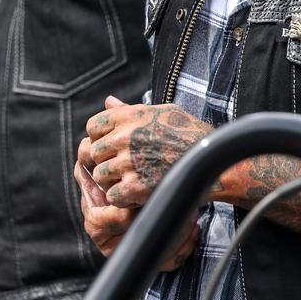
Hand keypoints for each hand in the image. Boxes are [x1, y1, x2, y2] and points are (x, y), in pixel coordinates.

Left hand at [76, 97, 211, 260]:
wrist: (208, 157)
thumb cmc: (186, 132)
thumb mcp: (159, 111)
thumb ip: (128, 110)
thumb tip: (108, 102)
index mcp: (128, 116)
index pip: (93, 127)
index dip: (99, 137)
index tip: (110, 146)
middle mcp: (123, 137)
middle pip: (92, 153)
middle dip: (104, 160)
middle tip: (121, 166)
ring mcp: (127, 162)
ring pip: (100, 176)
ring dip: (112, 180)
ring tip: (131, 178)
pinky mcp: (134, 186)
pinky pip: (112, 195)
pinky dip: (123, 197)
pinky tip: (138, 191)